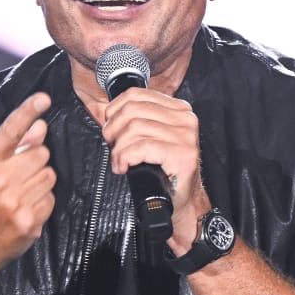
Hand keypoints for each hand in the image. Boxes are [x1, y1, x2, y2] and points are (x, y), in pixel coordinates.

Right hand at [0, 93, 56, 278]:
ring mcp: (14, 202)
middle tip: (20, 177)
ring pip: (50, 175)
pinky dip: (43, 203)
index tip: (44, 98)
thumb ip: (11, 150)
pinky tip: (25, 210)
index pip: (10, 130)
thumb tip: (40, 126)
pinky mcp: (29, 222)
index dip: (28, 111)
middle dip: (37, 161)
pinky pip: (51, 199)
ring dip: (41, 182)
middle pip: (41, 153)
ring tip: (21, 194)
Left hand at [99, 87, 208, 255]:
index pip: (137, 94)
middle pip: (132, 110)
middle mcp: (185, 119)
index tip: (110, 127)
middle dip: (113, 129)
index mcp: (178, 109)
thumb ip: (138, 120)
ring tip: (119, 160)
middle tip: (111, 146)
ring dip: (118, 148)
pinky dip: (125, 158)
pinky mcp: (182, 154)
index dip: (114, 110)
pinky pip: (141, 147)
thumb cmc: (165, 171)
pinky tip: (124, 167)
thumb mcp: (152, 137)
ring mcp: (186, 136)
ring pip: (134, 128)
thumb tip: (109, 113)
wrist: (181, 201)